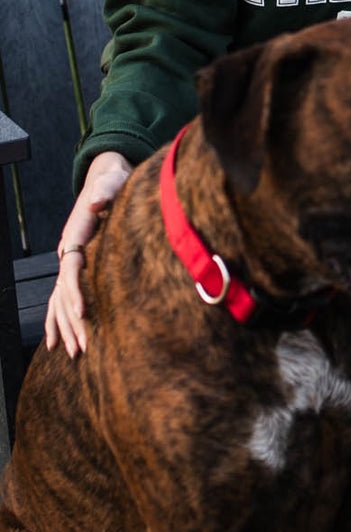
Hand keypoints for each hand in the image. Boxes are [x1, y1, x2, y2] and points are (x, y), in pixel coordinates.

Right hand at [44, 151, 131, 356]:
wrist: (106, 178)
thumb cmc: (113, 180)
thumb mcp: (113, 181)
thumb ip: (106, 192)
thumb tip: (96, 203)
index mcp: (75, 234)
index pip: (71, 267)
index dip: (75, 290)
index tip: (84, 312)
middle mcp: (67, 250)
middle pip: (64, 291)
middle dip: (72, 320)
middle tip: (84, 348)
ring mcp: (69, 260)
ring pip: (60, 299)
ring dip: (66, 327)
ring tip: (76, 353)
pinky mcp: (77, 266)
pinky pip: (61, 298)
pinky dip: (57, 320)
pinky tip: (57, 343)